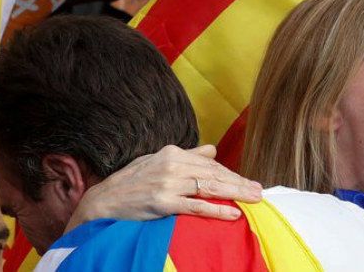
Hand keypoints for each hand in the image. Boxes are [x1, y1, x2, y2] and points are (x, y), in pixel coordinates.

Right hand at [66, 145, 263, 229]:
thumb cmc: (132, 183)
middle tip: (260, 192)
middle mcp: (172, 164)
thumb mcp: (158, 161)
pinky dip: (215, 209)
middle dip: (239, 183)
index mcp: (173, 153)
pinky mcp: (162, 202)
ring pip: (209, 187)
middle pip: (214, 174)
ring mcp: (167, 183)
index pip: (210, 164)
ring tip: (253, 199)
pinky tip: (232, 213)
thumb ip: (186, 157)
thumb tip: (211, 150)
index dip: (232, 174)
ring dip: (235, 193)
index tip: (249, 182)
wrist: (103, 202)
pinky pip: (195, 205)